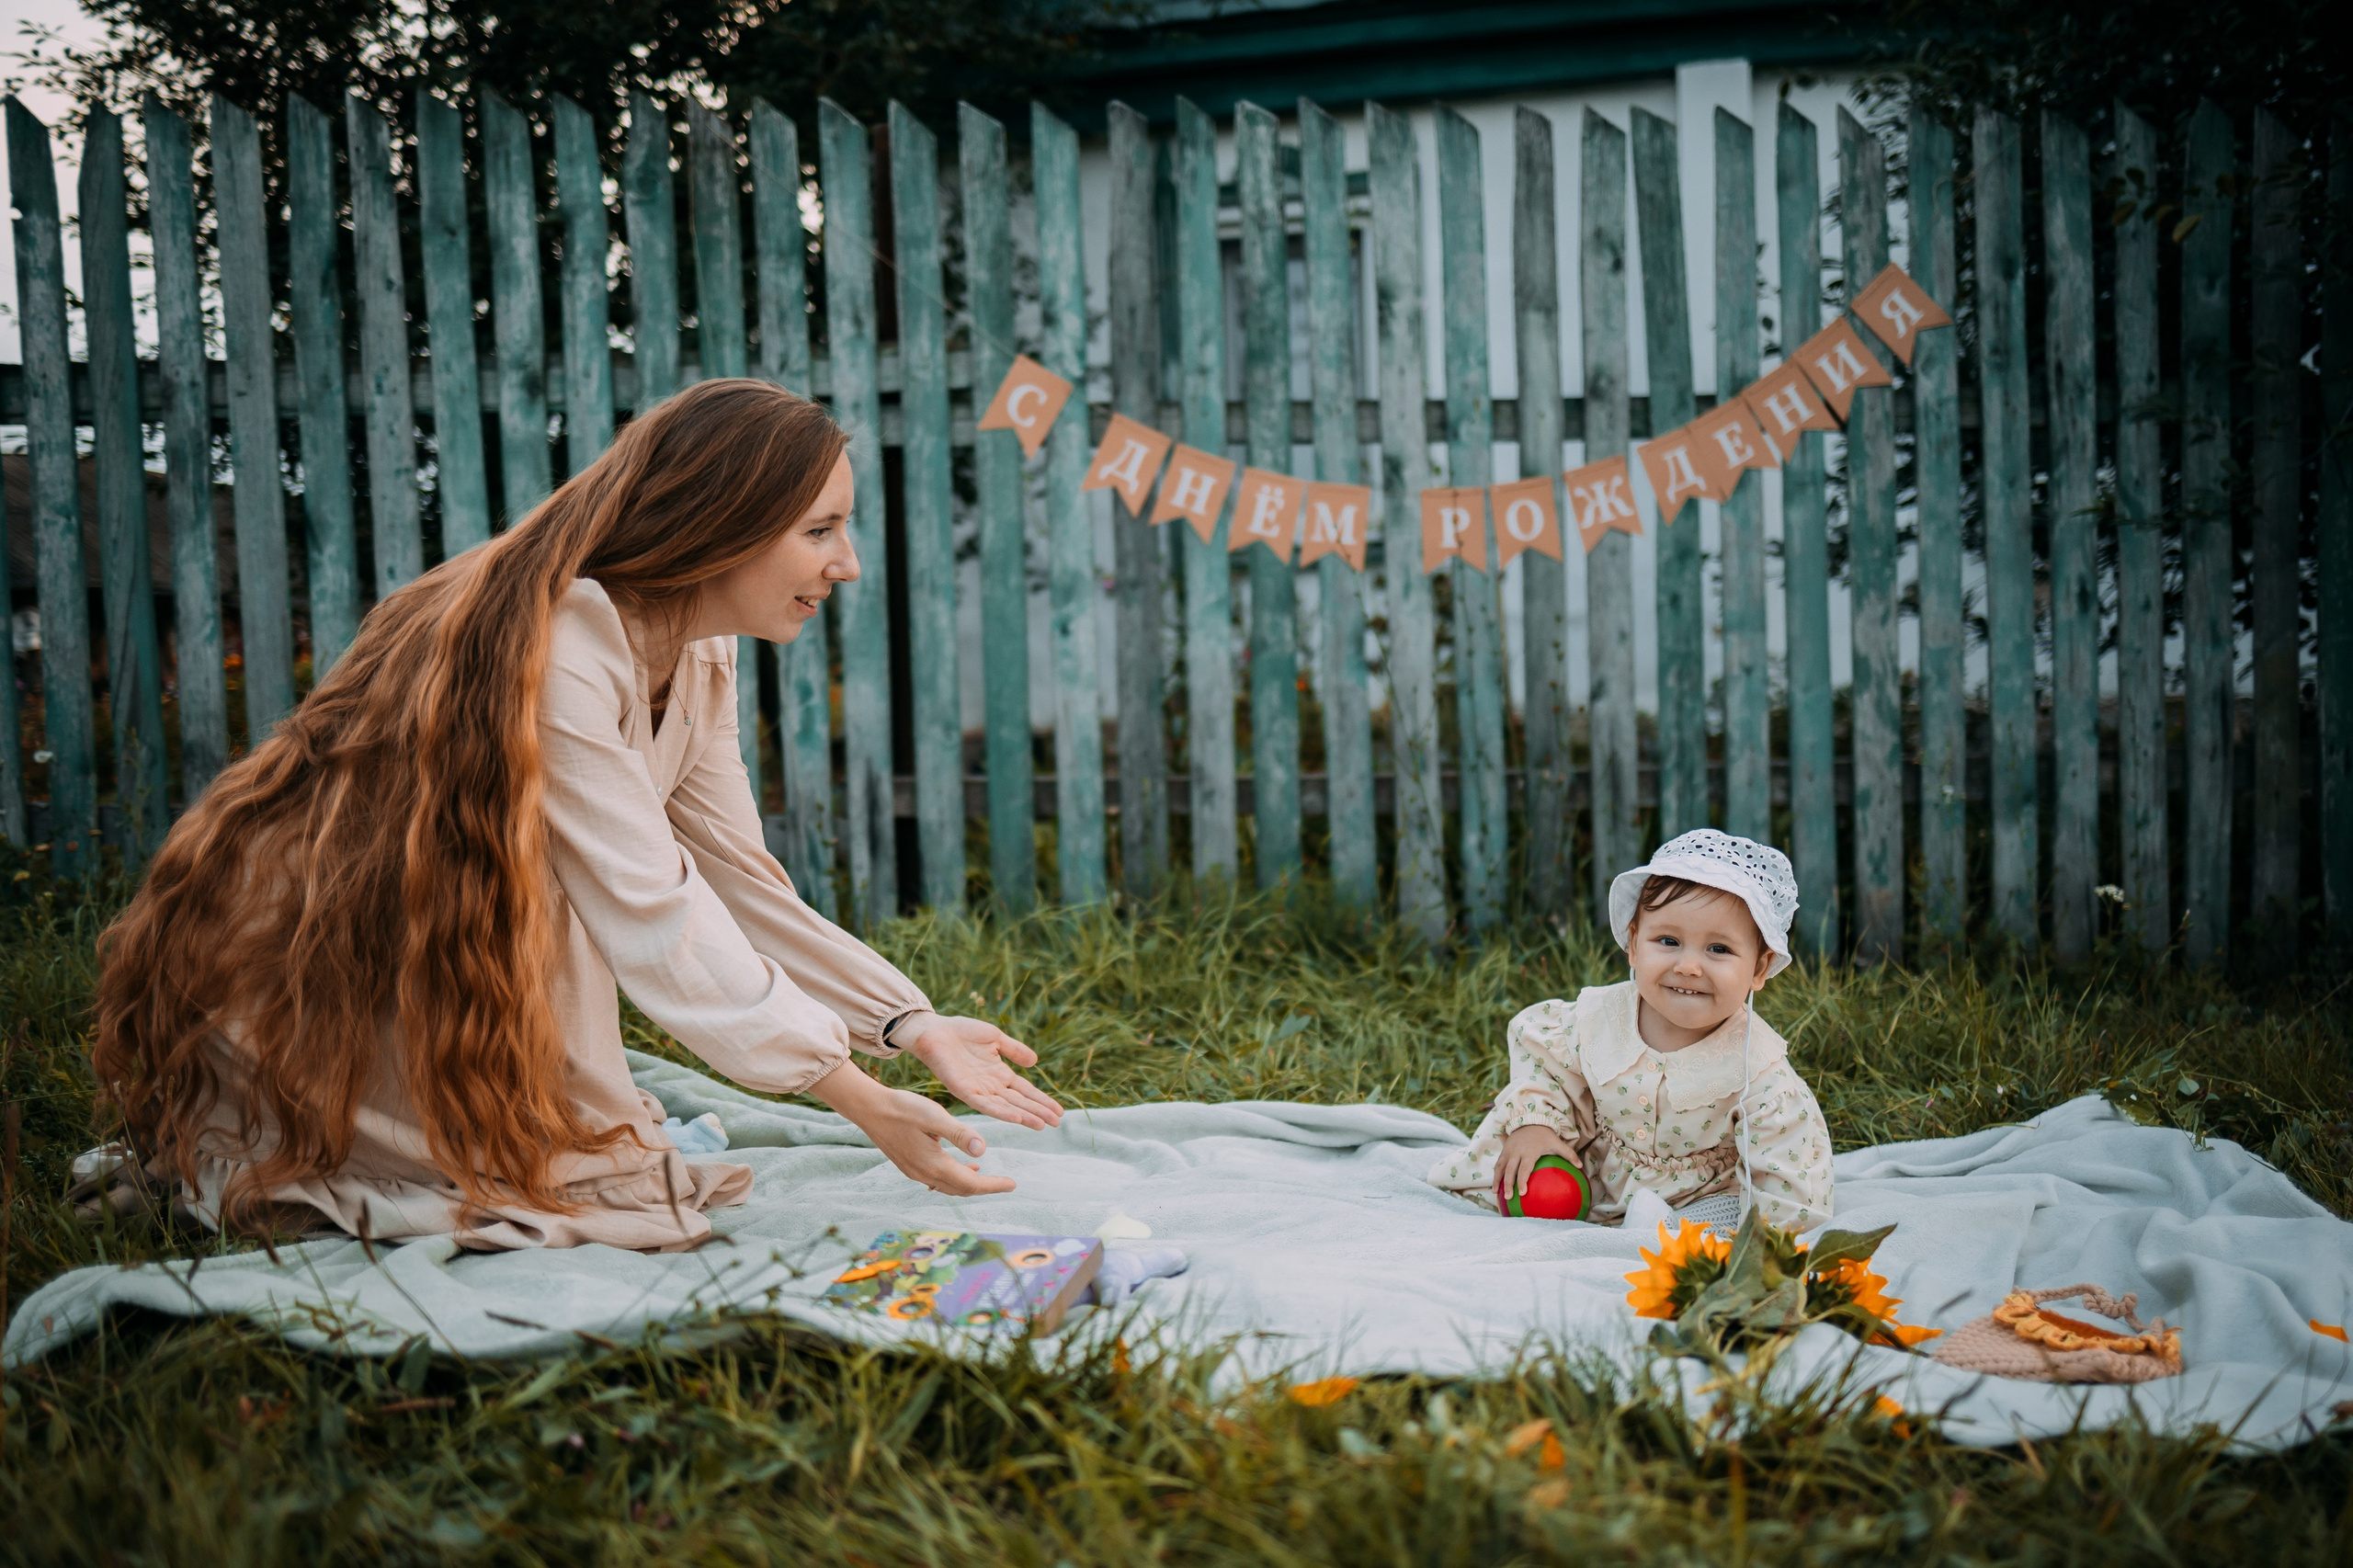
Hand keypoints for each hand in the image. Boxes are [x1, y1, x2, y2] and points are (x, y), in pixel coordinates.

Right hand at [806, 1059, 1015, 1195]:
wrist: (868, 1109)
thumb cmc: (902, 1108)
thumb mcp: (935, 1116)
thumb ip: (960, 1133)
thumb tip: (983, 1150)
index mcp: (934, 1164)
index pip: (971, 1184)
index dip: (993, 1186)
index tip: (1013, 1184)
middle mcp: (924, 1174)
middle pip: (960, 1190)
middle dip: (984, 1188)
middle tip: (1005, 1184)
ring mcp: (913, 1172)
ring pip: (947, 1186)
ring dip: (967, 1184)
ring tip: (985, 1176)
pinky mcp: (907, 1165)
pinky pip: (935, 1179)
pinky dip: (952, 1177)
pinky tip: (959, 1166)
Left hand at [891, 1012, 1063, 1131]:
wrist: (934, 1030)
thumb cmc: (962, 1032)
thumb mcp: (995, 1038)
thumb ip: (1014, 1050)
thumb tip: (1035, 1062)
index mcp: (999, 1073)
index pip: (1025, 1090)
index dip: (1041, 1100)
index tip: (1058, 1111)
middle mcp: (991, 1085)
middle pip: (1019, 1101)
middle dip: (1038, 1111)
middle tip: (1057, 1123)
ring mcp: (978, 1090)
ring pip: (1006, 1107)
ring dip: (1024, 1116)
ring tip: (1042, 1125)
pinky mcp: (963, 1091)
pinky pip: (985, 1104)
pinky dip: (1001, 1111)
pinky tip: (1017, 1117)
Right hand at [1496, 1124, 1578, 1204]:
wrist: (1529, 1121)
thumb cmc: (1545, 1136)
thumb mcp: (1557, 1143)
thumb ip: (1569, 1154)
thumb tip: (1580, 1166)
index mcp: (1529, 1152)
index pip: (1525, 1168)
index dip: (1523, 1180)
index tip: (1523, 1192)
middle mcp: (1517, 1152)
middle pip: (1510, 1170)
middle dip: (1508, 1184)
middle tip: (1509, 1197)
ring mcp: (1508, 1151)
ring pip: (1501, 1167)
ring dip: (1498, 1180)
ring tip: (1496, 1193)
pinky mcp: (1504, 1151)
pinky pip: (1498, 1164)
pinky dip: (1496, 1175)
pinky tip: (1495, 1186)